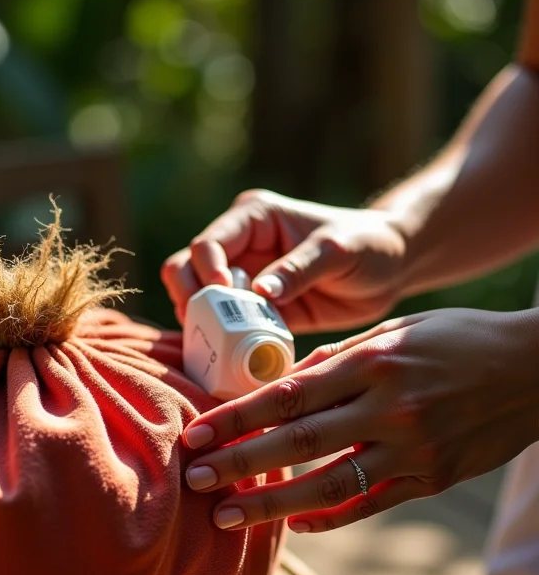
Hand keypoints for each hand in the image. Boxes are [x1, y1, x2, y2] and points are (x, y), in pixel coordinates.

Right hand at [160, 189, 407, 331]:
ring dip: (202, 323)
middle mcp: (239, 248)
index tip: (225, 294)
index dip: (206, 270)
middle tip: (209, 325)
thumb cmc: (367, 245)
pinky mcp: (253, 311)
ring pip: (196, 300)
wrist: (390, 271)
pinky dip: (222, 342)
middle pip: (184, 269)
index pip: (208, 243)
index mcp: (253, 220)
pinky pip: (224, 328)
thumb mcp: (337, 251)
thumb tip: (259, 292)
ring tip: (224, 343)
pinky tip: (236, 355)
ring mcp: (242, 281)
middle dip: (190, 298)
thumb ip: (299, 269)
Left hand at [181, 308, 538, 532]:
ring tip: (226, 515)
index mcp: (373, 362)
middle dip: (239, 463)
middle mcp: (389, 407)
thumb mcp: (395, 330)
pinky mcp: (433, 478)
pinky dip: (330, 517)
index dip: (235, 418)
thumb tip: (281, 383)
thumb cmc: (456, 338)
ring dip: (273, 504)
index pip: (287, 395)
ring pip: (330, 484)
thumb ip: (336, 359)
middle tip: (192, 479)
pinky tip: (294, 525)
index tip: (195, 435)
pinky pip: (372, 503)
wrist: (535, 368)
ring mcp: (414, 449)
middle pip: (298, 443)